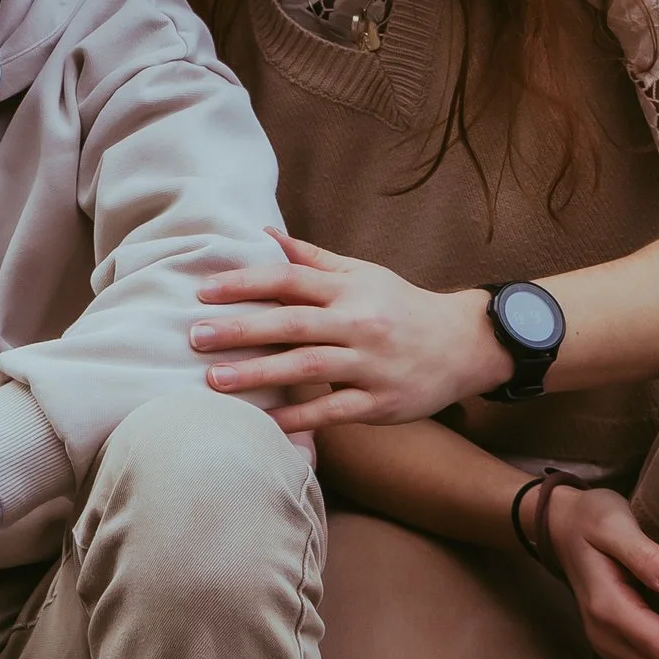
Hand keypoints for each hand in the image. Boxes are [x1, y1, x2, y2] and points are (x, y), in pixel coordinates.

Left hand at [191, 232, 504, 432]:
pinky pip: (334, 410)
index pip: (289, 279)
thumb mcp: (362, 275)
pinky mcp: (380, 402)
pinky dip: (299, 417)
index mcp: (349, 289)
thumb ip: (312, 260)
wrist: (464, 345)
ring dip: (258, 373)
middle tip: (194, 336)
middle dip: (240, 329)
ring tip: (214, 380)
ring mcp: (370, 364)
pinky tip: (265, 423)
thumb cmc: (401, 306)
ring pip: (308, 366)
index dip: (244, 283)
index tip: (203, 292)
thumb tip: (265, 235)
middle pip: (292, 322)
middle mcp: (358, 323)